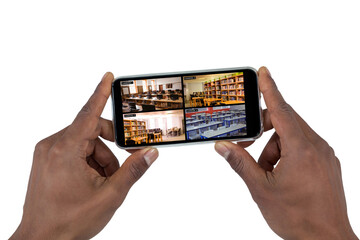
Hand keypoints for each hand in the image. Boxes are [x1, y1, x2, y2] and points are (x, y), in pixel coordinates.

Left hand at [10, 73, 158, 239]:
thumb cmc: (68, 222)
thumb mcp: (109, 196)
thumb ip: (133, 171)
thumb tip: (150, 154)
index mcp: (65, 150)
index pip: (88, 114)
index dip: (101, 93)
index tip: (108, 77)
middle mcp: (52, 146)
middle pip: (91, 132)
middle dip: (110, 148)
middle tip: (122, 166)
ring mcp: (47, 153)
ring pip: (84, 143)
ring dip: (100, 159)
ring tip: (103, 183)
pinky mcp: (46, 160)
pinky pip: (73, 151)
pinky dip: (87, 162)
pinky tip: (91, 183)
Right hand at [215, 67, 357, 239]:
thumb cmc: (298, 218)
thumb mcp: (261, 189)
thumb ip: (240, 163)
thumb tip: (222, 147)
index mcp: (302, 150)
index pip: (281, 110)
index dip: (270, 89)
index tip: (263, 71)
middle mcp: (317, 147)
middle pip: (285, 122)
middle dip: (263, 132)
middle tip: (246, 146)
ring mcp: (324, 154)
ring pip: (292, 137)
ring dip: (274, 149)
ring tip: (267, 174)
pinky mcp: (327, 162)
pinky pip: (303, 147)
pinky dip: (286, 154)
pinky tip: (280, 175)